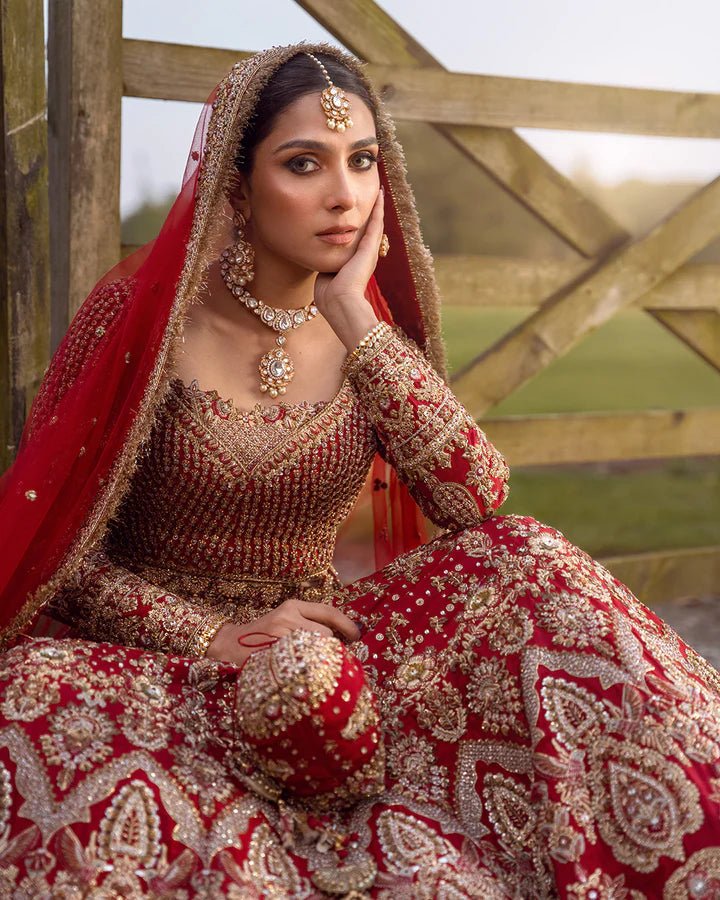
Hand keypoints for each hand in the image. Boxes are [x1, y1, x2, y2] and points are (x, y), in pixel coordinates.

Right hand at [205, 597, 360, 665]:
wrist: (227, 645)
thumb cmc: (262, 636)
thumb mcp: (284, 620)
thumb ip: (308, 623)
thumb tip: (343, 637)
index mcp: (292, 606)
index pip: (328, 611)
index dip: (347, 624)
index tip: (357, 636)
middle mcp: (287, 616)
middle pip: (326, 635)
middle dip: (330, 649)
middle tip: (326, 661)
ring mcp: (280, 635)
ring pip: (316, 650)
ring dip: (318, 661)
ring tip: (306, 668)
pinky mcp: (273, 652)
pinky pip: (302, 664)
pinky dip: (307, 671)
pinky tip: (300, 675)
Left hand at [313, 188, 383, 349]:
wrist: (339, 302)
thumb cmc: (330, 296)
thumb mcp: (326, 277)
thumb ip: (326, 267)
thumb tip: (321, 262)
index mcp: (354, 264)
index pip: (356, 241)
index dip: (358, 227)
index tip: (357, 216)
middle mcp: (365, 256)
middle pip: (369, 231)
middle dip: (371, 215)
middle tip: (376, 197)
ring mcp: (369, 252)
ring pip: (375, 224)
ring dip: (378, 208)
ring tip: (380, 192)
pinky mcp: (369, 248)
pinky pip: (375, 223)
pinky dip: (378, 208)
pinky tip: (380, 194)